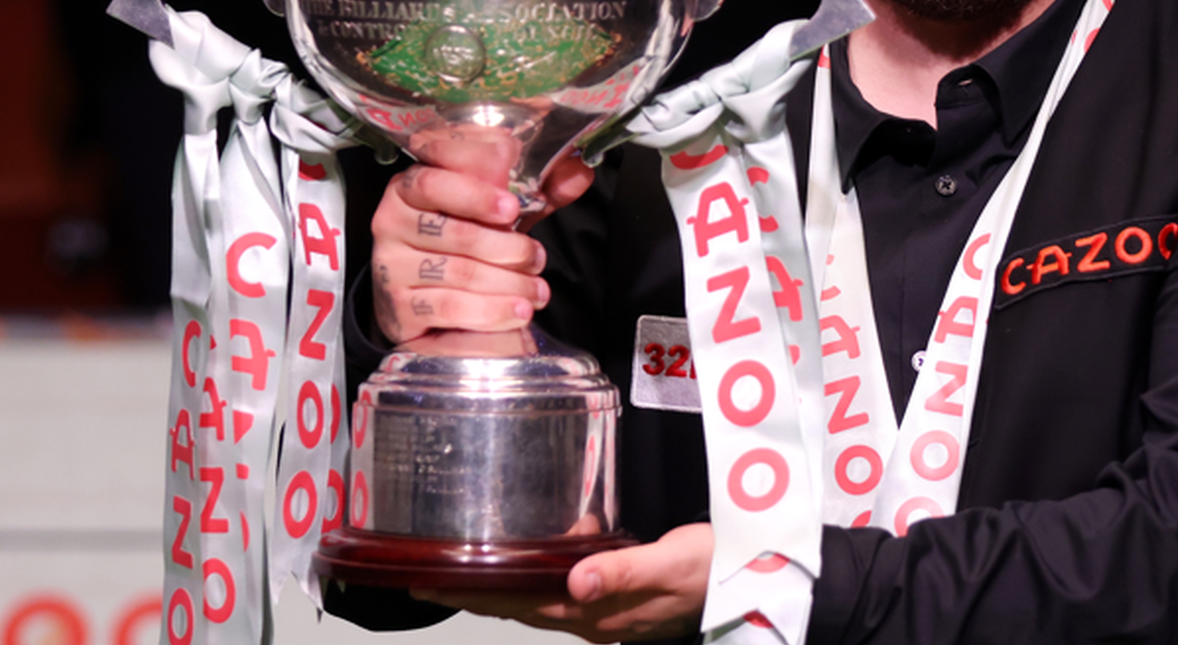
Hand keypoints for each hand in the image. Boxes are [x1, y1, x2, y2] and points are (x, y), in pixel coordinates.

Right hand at [369, 127, 593, 343]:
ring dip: (508, 283)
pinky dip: (491, 311)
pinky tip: (517, 312)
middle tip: (538, 259)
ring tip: (537, 290)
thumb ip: (537, 190)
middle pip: (456, 231)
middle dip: (508, 248)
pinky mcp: (398, 305)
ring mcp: (390, 264)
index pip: (436, 178)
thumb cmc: (463, 244)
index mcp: (413, 185)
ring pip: (459, 271)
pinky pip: (450, 307)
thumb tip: (579, 172)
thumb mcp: (498, 213)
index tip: (512, 207)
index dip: (476, 193)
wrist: (423, 299)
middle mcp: (393, 220)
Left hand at [417, 523, 711, 642]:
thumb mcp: (672, 563)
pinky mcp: (619, 598)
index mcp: (599, 611)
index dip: (473, 595)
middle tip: (424, 577)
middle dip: (472, 593)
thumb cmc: (716, 569)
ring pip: (537, 600)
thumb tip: (575, 582)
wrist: (752, 582)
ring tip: (463, 574)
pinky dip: (538, 577)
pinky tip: (535, 561)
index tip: (429, 583)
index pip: (520, 604)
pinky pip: (563, 591)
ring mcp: (606, 611)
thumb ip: (624, 571)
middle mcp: (595, 616)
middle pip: (519, 606)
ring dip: (500, 588)